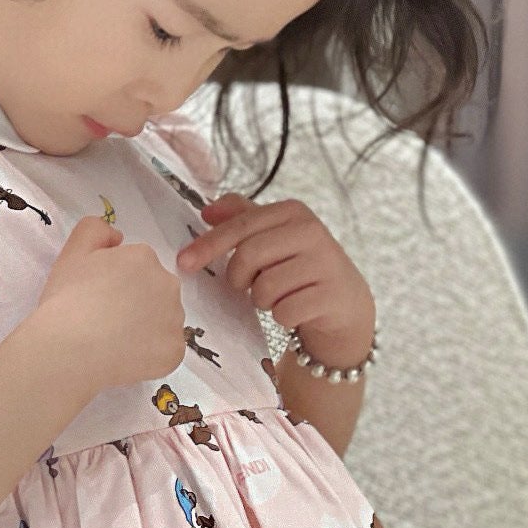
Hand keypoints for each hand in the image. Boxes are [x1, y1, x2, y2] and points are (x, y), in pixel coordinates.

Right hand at [33, 211, 187, 394]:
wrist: (68, 352)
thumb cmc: (67, 302)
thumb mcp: (72, 252)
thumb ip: (95, 230)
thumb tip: (117, 238)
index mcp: (144, 258)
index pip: (137, 267)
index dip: (116, 282)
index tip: (98, 296)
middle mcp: (168, 285)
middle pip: (155, 292)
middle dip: (137, 302)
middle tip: (106, 320)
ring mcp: (174, 321)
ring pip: (163, 322)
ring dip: (146, 328)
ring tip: (113, 341)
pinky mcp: (175, 352)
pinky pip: (165, 351)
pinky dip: (149, 355)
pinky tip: (124, 357)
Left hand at [177, 191, 375, 364]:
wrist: (344, 303)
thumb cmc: (299, 267)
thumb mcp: (274, 236)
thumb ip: (242, 218)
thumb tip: (207, 210)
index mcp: (293, 212)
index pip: (240, 226)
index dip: (208, 245)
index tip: (183, 263)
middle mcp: (312, 232)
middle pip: (248, 256)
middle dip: (238, 278)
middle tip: (247, 285)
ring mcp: (325, 263)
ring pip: (264, 288)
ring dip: (262, 300)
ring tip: (278, 296)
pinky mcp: (331, 295)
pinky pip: (284, 312)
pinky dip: (281, 316)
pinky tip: (295, 310)